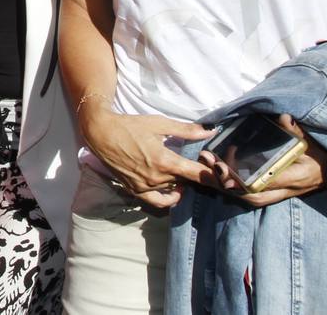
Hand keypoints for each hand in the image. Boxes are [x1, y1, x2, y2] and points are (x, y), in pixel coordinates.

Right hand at [81, 109, 214, 208]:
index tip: (226, 179)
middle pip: (187, 182)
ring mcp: (145, 187)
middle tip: (198, 165)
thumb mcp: (159, 124)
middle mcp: (157, 178)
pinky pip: (158, 202)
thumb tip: (210, 132)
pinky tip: (173, 190)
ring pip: (173, 189)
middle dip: (194, 175)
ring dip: (180, 183)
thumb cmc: (130, 126)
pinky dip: (168, 199)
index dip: (214, 177)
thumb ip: (186, 130)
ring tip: (180, 171)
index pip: (198, 175)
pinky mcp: (136, 191)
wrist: (101, 133)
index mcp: (165, 160)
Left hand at [198, 114, 326, 206]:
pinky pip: (253, 195)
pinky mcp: (277, 193)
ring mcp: (282, 193)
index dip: (242, 179)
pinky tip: (219, 175)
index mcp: (296, 177)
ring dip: (229, 186)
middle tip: (208, 164)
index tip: (222, 167)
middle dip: (228, 183)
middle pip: (252, 195)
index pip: (265, 182)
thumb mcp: (315, 141)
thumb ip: (298, 131)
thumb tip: (284, 117)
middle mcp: (287, 189)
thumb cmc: (326, 154)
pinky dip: (236, 188)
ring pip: (250, 198)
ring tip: (208, 168)